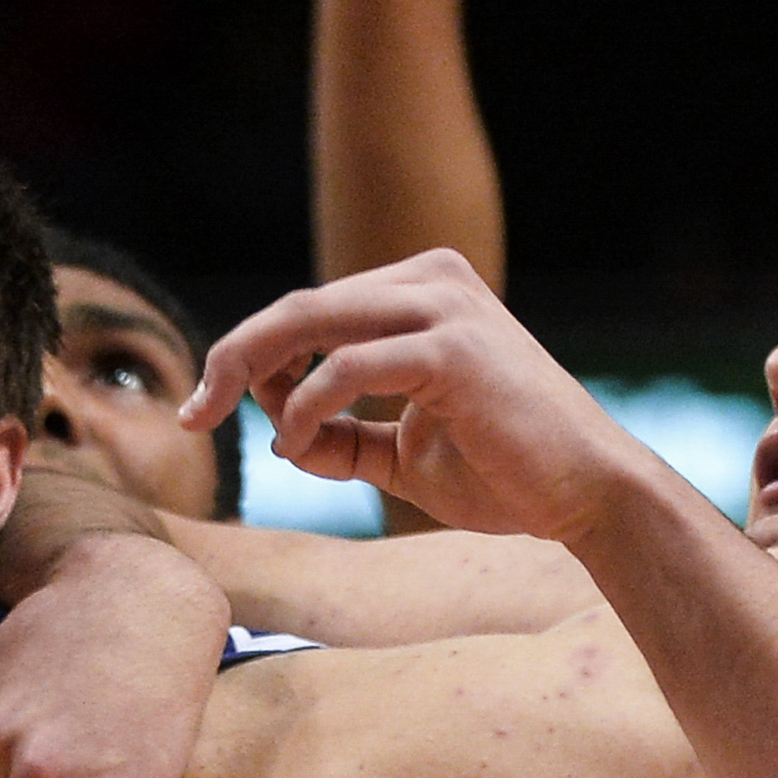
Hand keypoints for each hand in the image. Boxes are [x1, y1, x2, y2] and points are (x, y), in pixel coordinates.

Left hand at [182, 250, 658, 543]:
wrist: (588, 497)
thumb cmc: (505, 473)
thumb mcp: (402, 452)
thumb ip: (341, 434)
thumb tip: (273, 429)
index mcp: (422, 291)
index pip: (309, 311)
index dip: (247, 357)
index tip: (204, 411)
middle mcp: (432, 280)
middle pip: (298, 307)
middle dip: (230, 359)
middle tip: (188, 416)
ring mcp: (444, 306)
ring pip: (310, 321)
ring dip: (253, 376)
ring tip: (233, 429)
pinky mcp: (453, 347)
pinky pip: (347, 366)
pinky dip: (306, 405)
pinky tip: (297, 440)